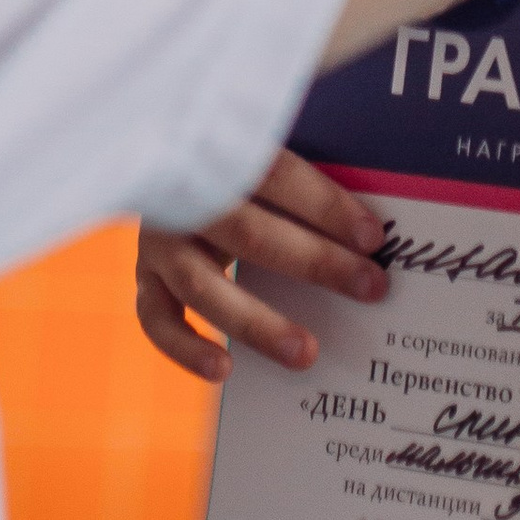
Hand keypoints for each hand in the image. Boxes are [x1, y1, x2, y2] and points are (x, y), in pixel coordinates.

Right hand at [134, 152, 387, 381]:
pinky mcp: (145, 275)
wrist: (162, 153)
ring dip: (257, 323)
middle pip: (249, 233)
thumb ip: (302, 178)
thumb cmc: (238, 163)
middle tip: (371, 288)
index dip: (326, 206)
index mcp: (218, 150)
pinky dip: (186, 348)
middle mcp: (183, 195)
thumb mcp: (262, 151)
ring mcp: (159, 239)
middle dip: (315, 262)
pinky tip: (224, 368)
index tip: (374, 238)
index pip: (278, 175)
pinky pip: (156, 318)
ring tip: (307, 353)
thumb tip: (369, 220)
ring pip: (202, 286)